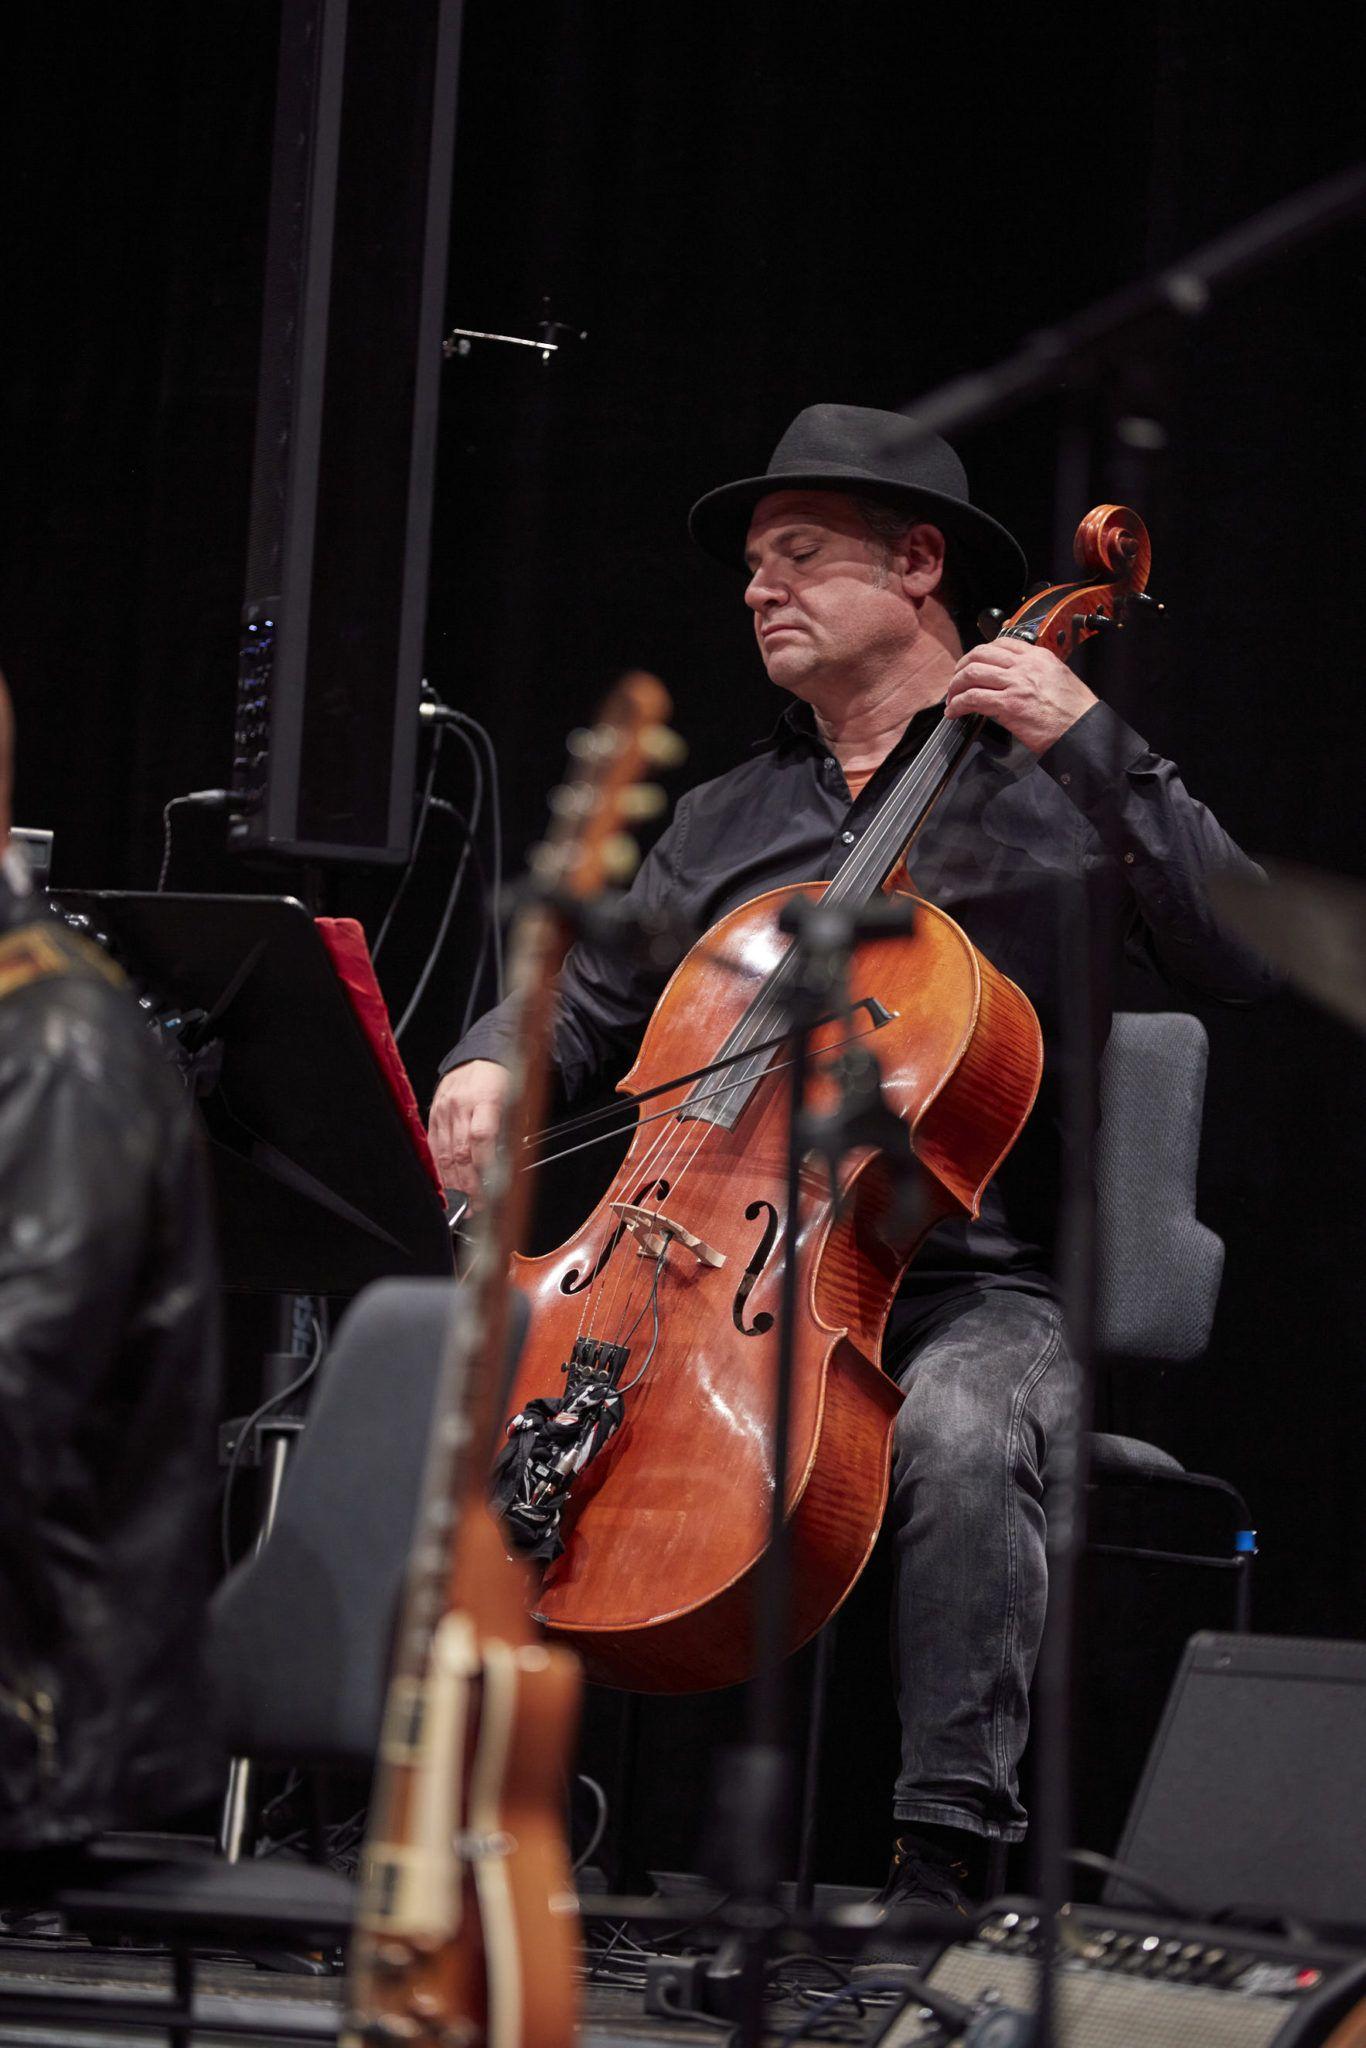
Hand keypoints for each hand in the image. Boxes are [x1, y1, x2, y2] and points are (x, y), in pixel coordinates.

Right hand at [428, 1059, 510, 1206]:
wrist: (481, 1055)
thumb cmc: (503, 1080)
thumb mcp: (518, 1102)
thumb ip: (512, 1134)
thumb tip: (507, 1166)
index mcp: (485, 1099)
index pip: (481, 1137)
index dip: (483, 1165)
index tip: (489, 1187)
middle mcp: (460, 1104)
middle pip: (460, 1152)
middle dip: (468, 1183)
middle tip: (476, 1205)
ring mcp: (443, 1110)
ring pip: (443, 1154)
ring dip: (453, 1182)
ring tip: (463, 1201)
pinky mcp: (433, 1114)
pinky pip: (432, 1147)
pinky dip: (440, 1168)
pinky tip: (447, 1183)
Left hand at [944, 638, 1096, 756]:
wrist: (1083, 728)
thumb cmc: (1075, 710)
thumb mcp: (1058, 676)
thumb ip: (1035, 671)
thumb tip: (1013, 678)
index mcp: (1038, 656)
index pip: (1001, 642)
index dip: (979, 653)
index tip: (972, 664)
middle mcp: (1025, 665)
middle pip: (980, 654)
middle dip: (961, 667)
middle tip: (956, 682)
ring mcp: (1016, 684)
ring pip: (972, 673)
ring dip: (955, 686)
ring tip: (952, 699)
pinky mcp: (1009, 705)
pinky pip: (973, 698)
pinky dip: (958, 705)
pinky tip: (954, 712)